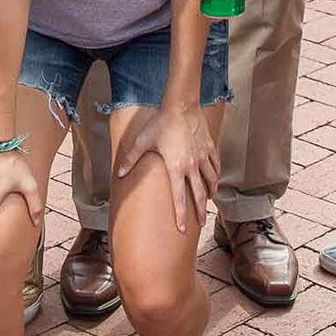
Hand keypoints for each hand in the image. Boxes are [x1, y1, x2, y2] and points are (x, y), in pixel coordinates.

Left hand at [114, 101, 217, 234]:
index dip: (181, 215)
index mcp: (175, 168)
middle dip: (200, 211)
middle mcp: (192, 166)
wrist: (181, 105)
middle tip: (202, 223)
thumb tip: (119, 174)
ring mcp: (203, 157)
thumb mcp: (142, 141)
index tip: (183, 229)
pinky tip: (215, 179)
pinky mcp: (209, 148)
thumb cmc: (161, 123)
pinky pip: (216, 166)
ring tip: (209, 201)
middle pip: (199, 194)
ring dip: (210, 193)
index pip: (178, 198)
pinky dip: (217, 175)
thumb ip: (131, 159)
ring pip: (211, 180)